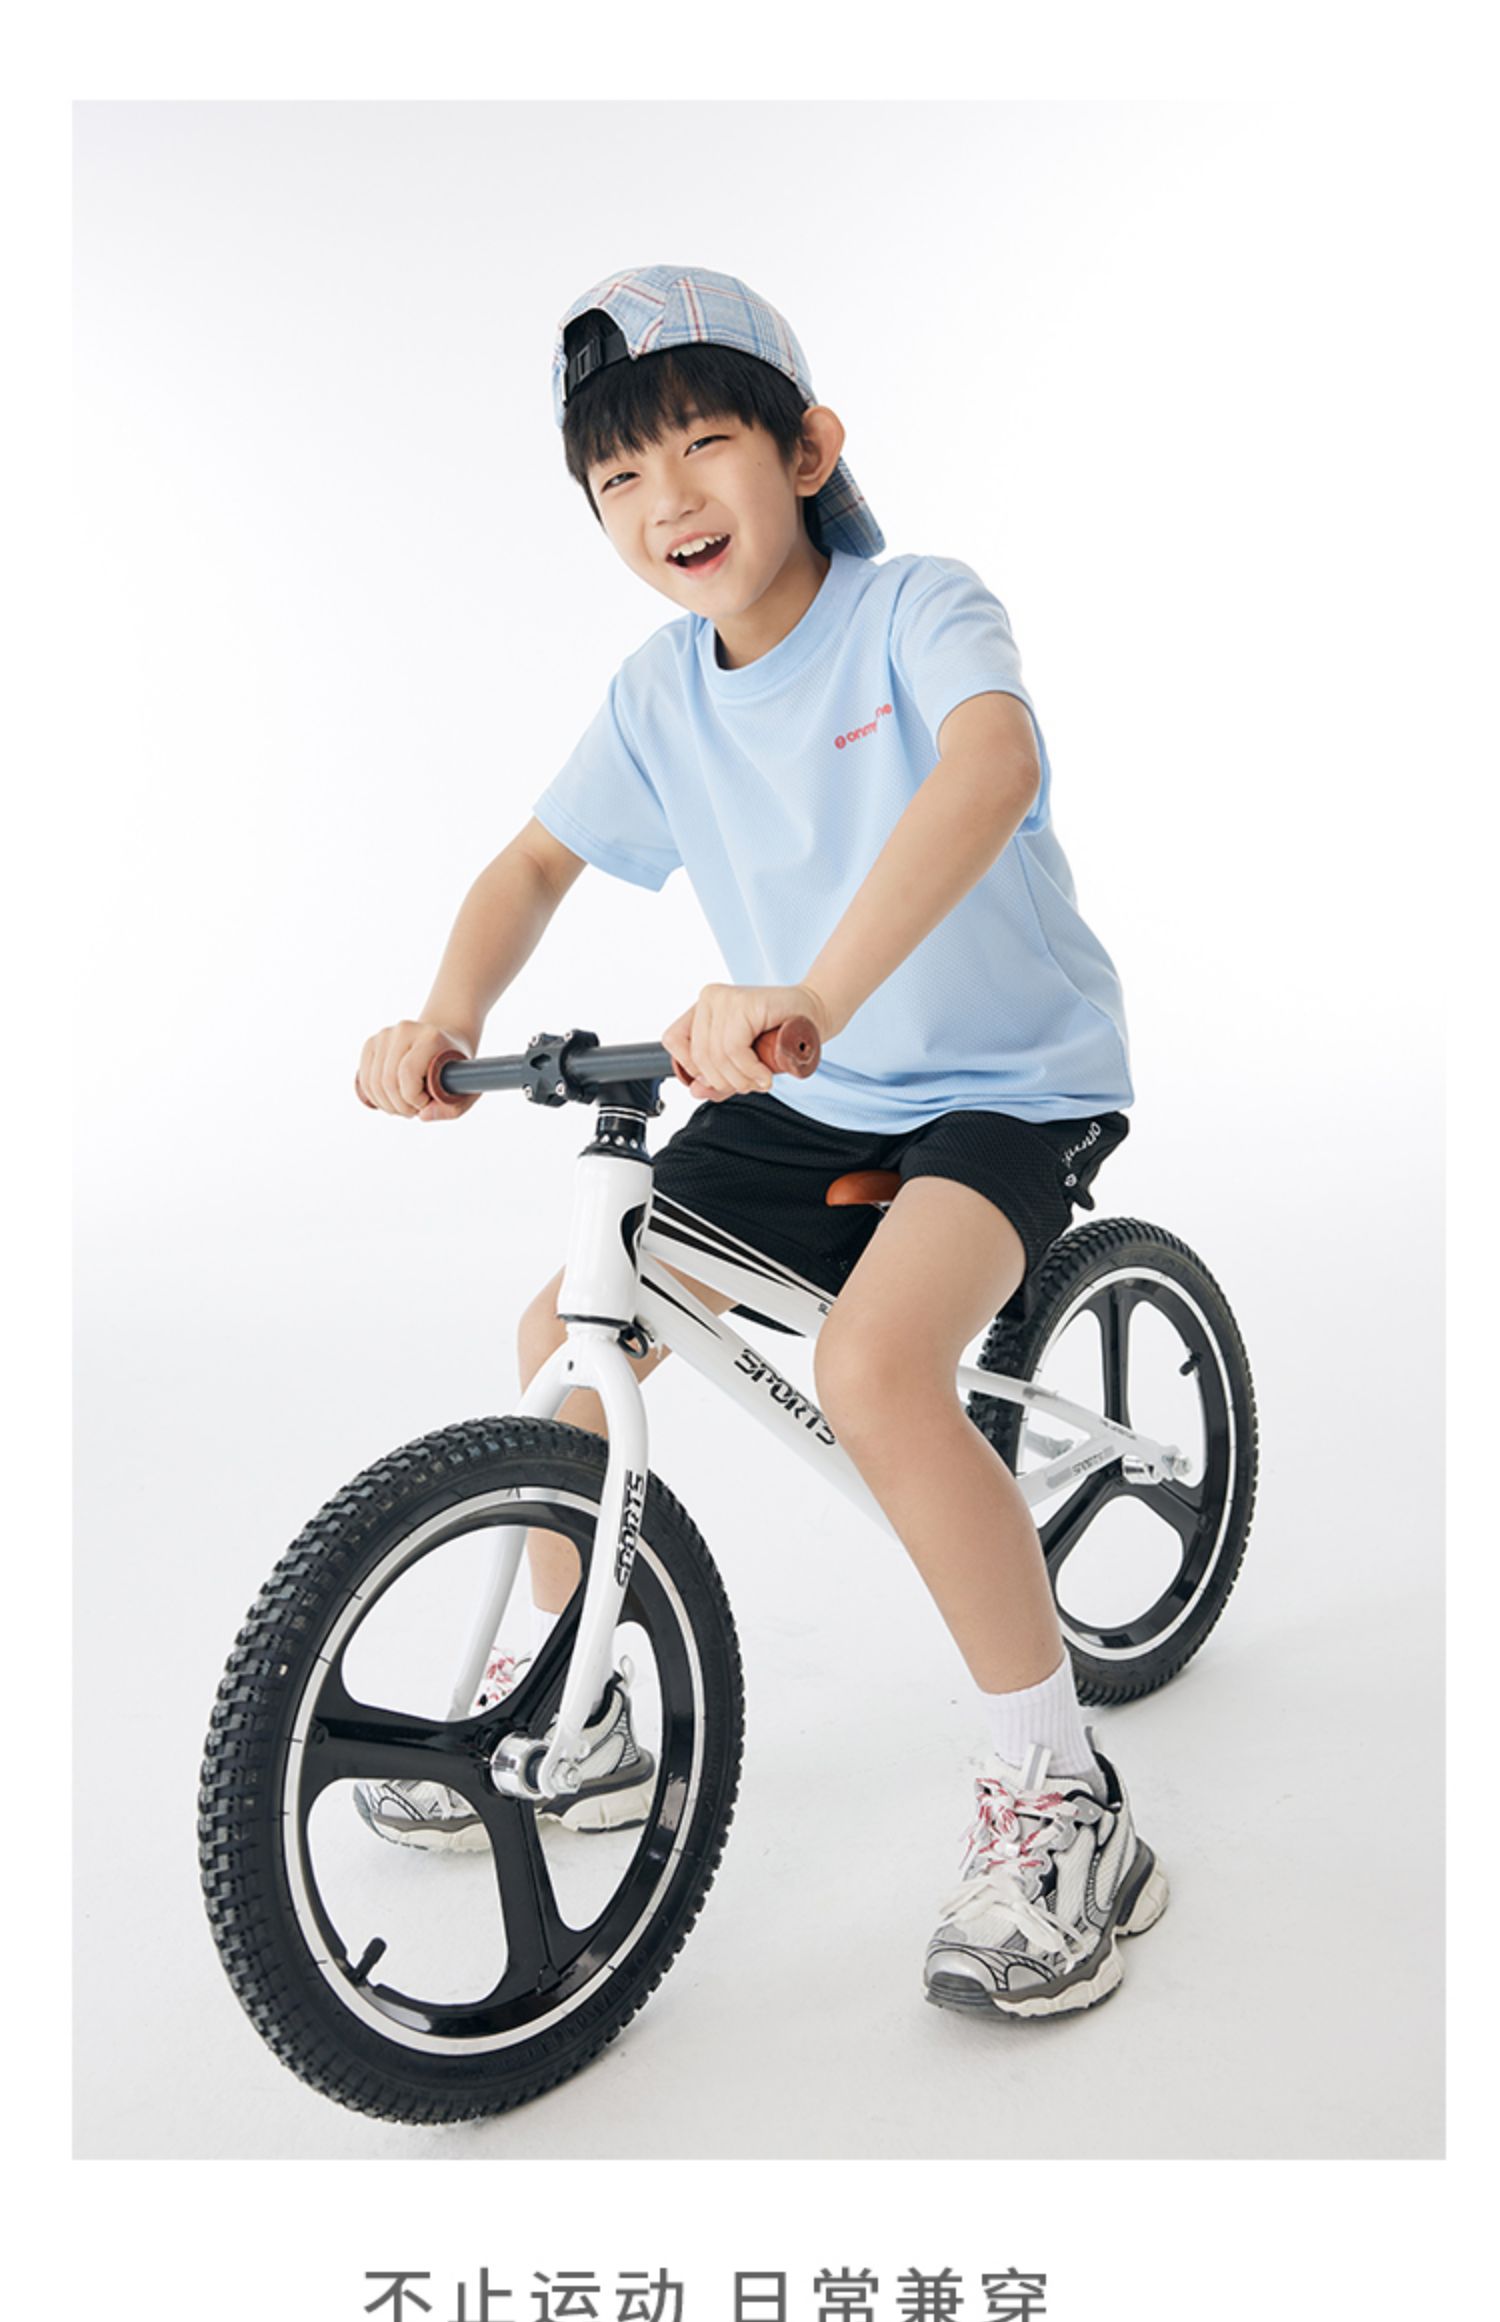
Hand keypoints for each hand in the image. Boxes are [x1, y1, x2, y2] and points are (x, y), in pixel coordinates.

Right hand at [355, 1020, 476, 1119]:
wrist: (443, 1040)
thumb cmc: (453, 1068)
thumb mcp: (465, 1089)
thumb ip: (452, 1109)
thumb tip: (423, 1116)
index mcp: (430, 1037)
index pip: (408, 1073)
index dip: (413, 1098)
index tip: (426, 1103)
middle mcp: (405, 1030)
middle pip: (388, 1081)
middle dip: (400, 1106)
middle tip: (414, 1110)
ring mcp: (385, 1035)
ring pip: (373, 1083)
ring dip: (387, 1105)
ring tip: (403, 1106)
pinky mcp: (371, 1042)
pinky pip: (365, 1079)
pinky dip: (375, 1097)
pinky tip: (390, 1100)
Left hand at [660, 983, 831, 1101]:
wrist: (814, 1015)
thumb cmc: (779, 1036)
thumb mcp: (741, 1062)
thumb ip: (717, 1078)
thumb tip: (695, 1090)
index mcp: (701, 1008)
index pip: (674, 1040)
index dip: (693, 1068)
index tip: (720, 1079)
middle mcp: (709, 998)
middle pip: (699, 1055)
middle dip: (724, 1081)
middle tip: (749, 1086)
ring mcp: (725, 998)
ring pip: (717, 1055)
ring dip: (740, 1079)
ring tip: (760, 1082)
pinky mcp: (744, 1002)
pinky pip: (734, 1048)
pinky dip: (750, 1070)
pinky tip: (765, 1076)